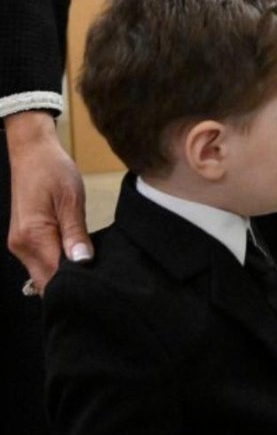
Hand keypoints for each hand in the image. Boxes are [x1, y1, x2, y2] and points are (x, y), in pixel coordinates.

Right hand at [6, 110, 91, 293]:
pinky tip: (74, 253)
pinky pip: (41, 261)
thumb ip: (76, 233)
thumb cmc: (53, 170)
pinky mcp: (23, 240)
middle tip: (98, 274)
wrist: (33, 153)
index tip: (98, 282)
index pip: (55, 277)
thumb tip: (83, 262)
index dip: (77, 282)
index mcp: (33, 237)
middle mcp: (21, 246)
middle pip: (47, 281)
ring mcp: (20, 244)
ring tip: (89, 261)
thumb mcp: (71, 199)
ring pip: (43, 274)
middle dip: (71, 282)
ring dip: (64, 272)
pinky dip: (57, 262)